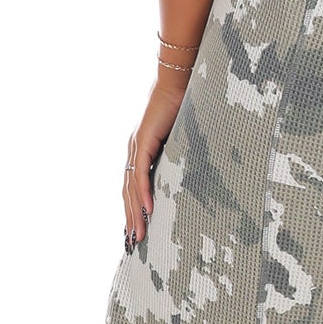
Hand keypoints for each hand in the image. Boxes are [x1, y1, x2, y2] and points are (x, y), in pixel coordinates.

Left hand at [123, 75, 188, 248]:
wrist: (178, 81)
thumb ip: (181, 155)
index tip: (138, 228)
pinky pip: (140, 173)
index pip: (134, 186)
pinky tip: (146, 210)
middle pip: (128, 192)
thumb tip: (194, 172)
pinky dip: (142, 193)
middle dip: (130, 218)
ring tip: (138, 234)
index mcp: (142, 151)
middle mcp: (134, 151)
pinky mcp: (142, 141)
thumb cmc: (184, 105)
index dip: (134, 208)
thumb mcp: (182, 138)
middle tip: (134, 242)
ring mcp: (136, 146)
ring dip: (134, 212)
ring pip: (130, 187)